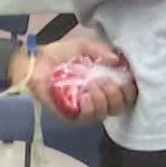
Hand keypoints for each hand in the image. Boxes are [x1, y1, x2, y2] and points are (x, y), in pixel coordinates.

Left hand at [18, 34, 136, 124]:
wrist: (35, 63)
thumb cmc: (59, 55)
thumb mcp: (82, 46)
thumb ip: (100, 50)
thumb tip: (116, 59)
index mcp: (104, 83)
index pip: (126, 95)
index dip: (129, 91)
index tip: (126, 80)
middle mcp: (97, 98)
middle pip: (118, 108)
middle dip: (116, 95)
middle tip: (105, 83)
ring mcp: (84, 109)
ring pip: (104, 114)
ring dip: (103, 100)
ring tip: (93, 86)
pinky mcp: (71, 116)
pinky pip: (86, 119)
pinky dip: (90, 109)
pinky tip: (86, 97)